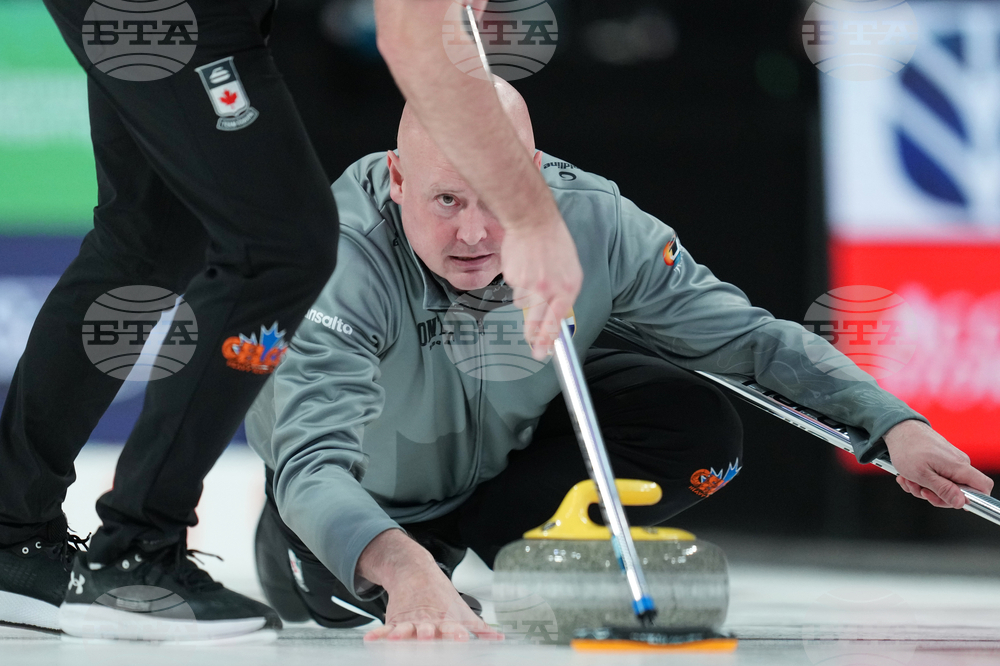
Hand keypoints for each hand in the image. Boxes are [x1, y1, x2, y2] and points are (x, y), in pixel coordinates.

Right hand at [358, 530, 501, 641]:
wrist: (415, 572)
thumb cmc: (441, 596)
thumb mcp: (462, 611)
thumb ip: (480, 628)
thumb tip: (499, 639)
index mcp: (447, 620)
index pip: (454, 628)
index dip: (457, 634)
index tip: (462, 638)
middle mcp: (428, 621)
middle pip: (428, 630)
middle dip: (428, 634)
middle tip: (429, 636)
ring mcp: (410, 621)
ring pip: (406, 629)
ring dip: (402, 634)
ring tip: (397, 638)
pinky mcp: (394, 621)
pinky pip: (385, 630)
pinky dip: (378, 634)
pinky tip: (370, 640)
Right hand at [501, 213, 582, 360]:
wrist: (533, 221)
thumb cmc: (554, 241)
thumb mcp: (570, 268)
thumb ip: (563, 292)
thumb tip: (556, 313)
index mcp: (568, 287)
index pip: (557, 322)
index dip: (549, 341)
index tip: (544, 352)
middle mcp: (550, 289)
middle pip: (537, 323)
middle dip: (534, 337)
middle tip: (533, 346)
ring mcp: (530, 285)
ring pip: (524, 304)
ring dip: (526, 295)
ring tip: (532, 275)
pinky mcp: (514, 279)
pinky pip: (515, 288)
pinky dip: (518, 280)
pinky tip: (524, 265)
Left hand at [884, 420, 993, 508]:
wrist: (898, 429)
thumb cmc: (907, 448)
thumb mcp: (922, 475)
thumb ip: (943, 490)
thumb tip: (962, 502)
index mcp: (959, 467)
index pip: (984, 487)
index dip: (973, 499)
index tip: (949, 501)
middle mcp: (959, 464)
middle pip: (959, 492)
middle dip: (936, 496)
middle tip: (919, 490)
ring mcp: (951, 462)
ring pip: (944, 487)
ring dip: (923, 488)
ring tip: (909, 480)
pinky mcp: (942, 461)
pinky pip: (936, 478)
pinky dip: (921, 481)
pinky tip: (908, 477)